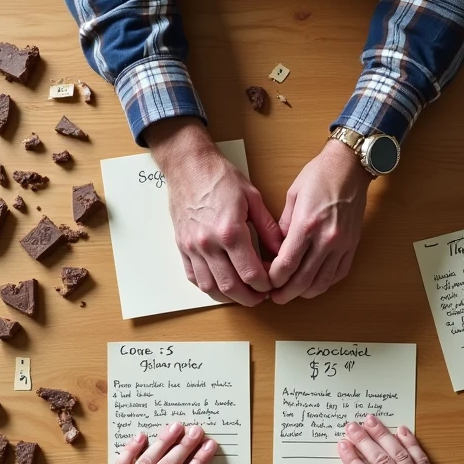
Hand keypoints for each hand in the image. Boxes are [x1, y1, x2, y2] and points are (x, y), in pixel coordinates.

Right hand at [146, 117, 282, 306]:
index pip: (251, 273)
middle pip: (230, 287)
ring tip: (242, 295)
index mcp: (230, 232)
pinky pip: (193, 277)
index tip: (272, 285)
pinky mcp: (181, 246)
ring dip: (228, 297)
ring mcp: (192, 247)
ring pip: (210, 287)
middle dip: (249, 298)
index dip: (265, 285)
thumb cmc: (220, 176)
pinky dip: (207, 287)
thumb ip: (268, 228)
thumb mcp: (252, 198)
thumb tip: (282, 251)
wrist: (188, 165)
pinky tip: (220, 285)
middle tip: (260, 297)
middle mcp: (208, 244)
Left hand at [269, 141, 370, 302]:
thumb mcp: (292, 196)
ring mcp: (342, 244)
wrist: (350, 167)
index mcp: (307, 224)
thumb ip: (283, 226)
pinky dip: (324, 283)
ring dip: (305, 292)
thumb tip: (276, 249)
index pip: (287, 264)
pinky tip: (313, 283)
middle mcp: (327, 238)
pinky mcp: (352, 245)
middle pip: (303, 280)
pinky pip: (338, 274)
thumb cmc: (319, 175)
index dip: (274, 279)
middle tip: (275, 297)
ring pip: (322, 282)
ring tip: (292, 293)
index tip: (266, 281)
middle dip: (286, 293)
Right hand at [336, 416, 460, 463]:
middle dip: (364, 440)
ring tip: (371, 421)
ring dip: (384, 435)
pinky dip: (411, 443)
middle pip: (381, 460)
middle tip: (352, 426)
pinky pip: (422, 459)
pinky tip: (401, 430)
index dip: (352, 458)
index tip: (342, 444)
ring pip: (400, 455)